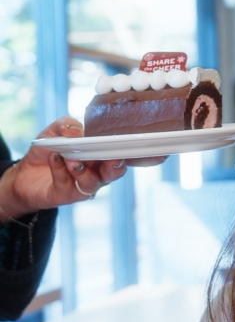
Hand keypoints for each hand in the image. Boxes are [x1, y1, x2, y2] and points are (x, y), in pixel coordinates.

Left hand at [0, 117, 126, 220]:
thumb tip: (76, 132)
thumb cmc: (48, 151)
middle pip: (113, 173)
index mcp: (99, 158)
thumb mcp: (56, 131)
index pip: (117, 155)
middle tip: (110, 157)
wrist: (26, 172)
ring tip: (70, 159)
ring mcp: (81, 187)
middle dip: (114, 166)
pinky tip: (54, 158)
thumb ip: (67, 125)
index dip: (122, 151)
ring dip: (82, 168)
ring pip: (90, 182)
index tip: (119, 142)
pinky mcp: (65, 195)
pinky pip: (67, 184)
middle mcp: (96, 174)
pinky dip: (60, 169)